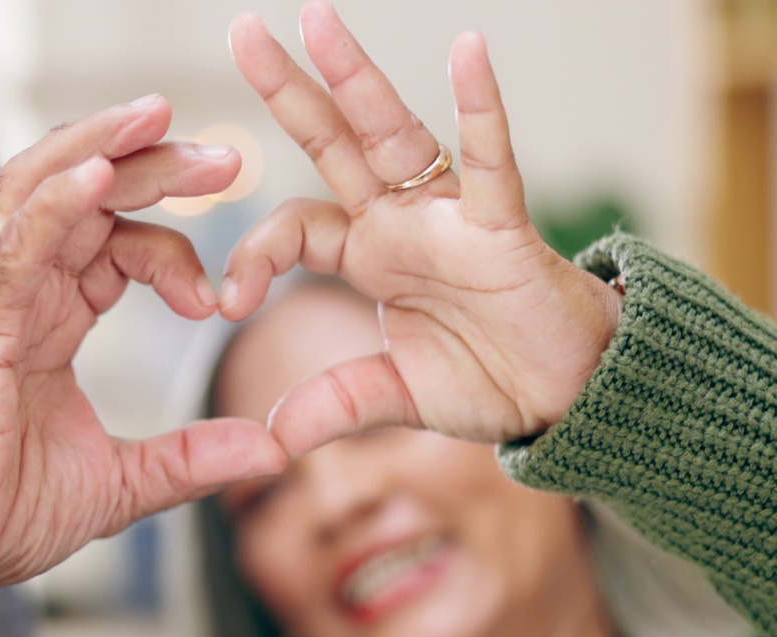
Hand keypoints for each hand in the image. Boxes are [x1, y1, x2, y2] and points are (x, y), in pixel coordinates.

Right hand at [0, 96, 286, 589]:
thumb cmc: (7, 510)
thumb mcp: (121, 482)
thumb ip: (191, 457)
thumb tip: (272, 450)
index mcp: (52, 316)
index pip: (116, 242)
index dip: (173, 249)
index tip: (219, 301)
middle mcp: (21, 292)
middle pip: (85, 195)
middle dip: (153, 166)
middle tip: (226, 159)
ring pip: (40, 190)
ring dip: (101, 148)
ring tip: (157, 116)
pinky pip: (12, 244)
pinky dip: (54, 204)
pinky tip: (99, 175)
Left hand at [222, 2, 621, 454]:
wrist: (565, 397)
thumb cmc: (487, 380)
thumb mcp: (395, 396)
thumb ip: (334, 405)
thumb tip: (269, 441)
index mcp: (369, 255)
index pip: (294, 228)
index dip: (253, 255)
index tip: (226, 304)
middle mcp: (400, 222)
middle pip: (332, 144)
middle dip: (288, 90)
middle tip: (241, 32)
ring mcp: (449, 217)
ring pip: (395, 135)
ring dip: (356, 77)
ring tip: (316, 19)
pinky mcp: (503, 229)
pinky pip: (492, 162)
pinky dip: (482, 109)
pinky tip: (469, 49)